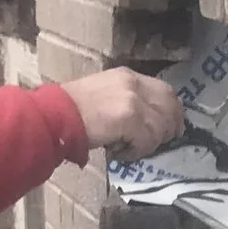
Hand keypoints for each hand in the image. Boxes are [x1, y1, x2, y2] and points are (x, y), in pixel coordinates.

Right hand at [60, 68, 185, 160]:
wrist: (55, 115)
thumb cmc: (72, 109)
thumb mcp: (104, 93)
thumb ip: (128, 100)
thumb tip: (149, 119)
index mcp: (128, 76)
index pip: (165, 90)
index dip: (173, 110)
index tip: (172, 127)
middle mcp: (134, 84)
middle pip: (169, 107)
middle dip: (169, 128)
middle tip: (157, 143)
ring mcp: (134, 100)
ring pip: (160, 128)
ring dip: (148, 144)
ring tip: (128, 148)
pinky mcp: (130, 118)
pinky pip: (147, 141)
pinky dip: (136, 152)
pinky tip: (121, 152)